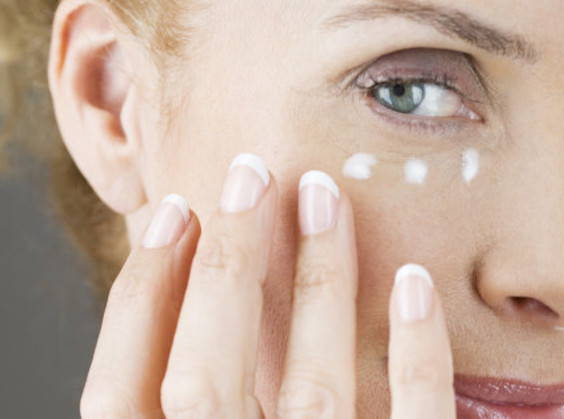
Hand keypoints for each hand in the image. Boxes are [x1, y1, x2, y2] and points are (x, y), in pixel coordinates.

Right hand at [79, 154, 455, 417]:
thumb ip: (183, 416)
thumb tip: (180, 316)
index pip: (120, 400)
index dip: (139, 300)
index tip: (170, 215)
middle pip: (206, 382)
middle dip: (220, 268)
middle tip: (246, 175)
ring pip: (312, 389)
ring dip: (314, 282)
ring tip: (321, 196)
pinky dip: (417, 353)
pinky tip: (413, 280)